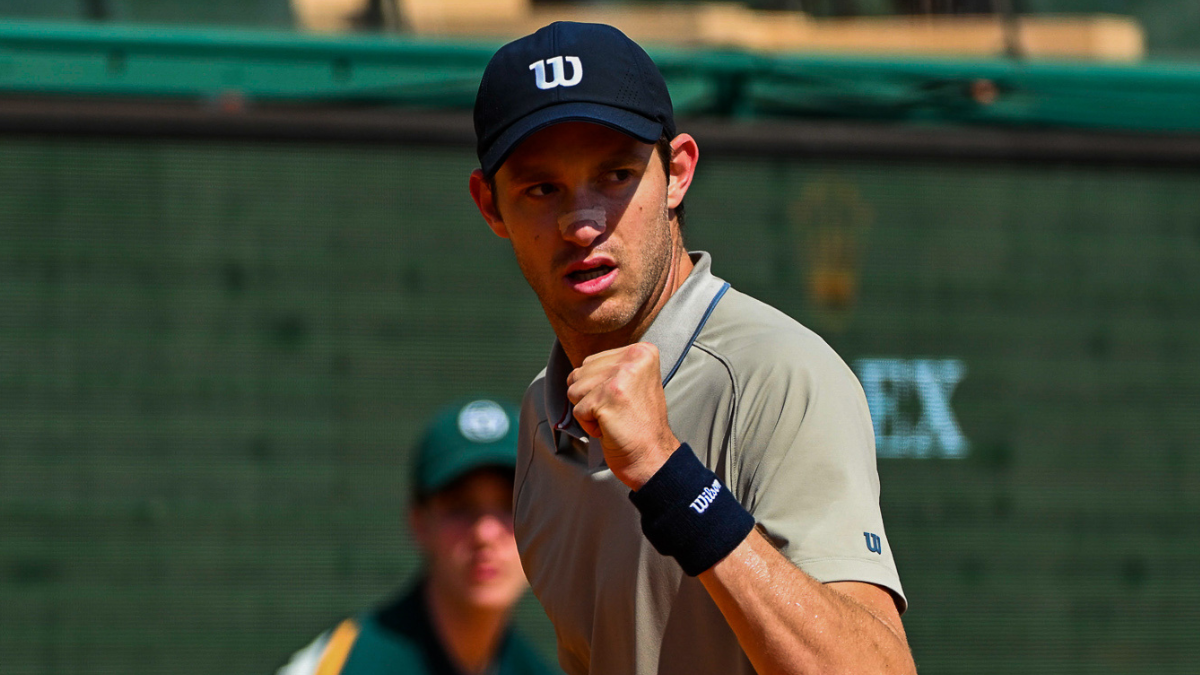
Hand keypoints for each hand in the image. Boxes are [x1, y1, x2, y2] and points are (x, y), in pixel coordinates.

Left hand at [566, 343, 678, 489]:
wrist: (652, 456)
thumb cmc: (638, 424)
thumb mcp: (634, 382)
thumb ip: (611, 367)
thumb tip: (579, 369)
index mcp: (642, 351)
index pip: (591, 362)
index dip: (599, 388)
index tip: (624, 400)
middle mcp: (633, 357)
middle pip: (580, 373)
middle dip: (590, 397)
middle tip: (618, 411)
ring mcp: (620, 376)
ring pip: (574, 390)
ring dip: (589, 410)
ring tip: (614, 418)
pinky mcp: (607, 398)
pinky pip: (577, 410)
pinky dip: (589, 425)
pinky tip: (611, 427)